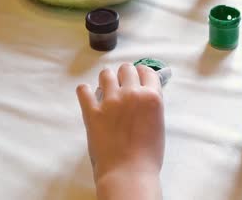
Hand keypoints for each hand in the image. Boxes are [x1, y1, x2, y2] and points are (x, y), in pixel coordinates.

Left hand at [76, 63, 164, 198]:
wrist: (128, 173)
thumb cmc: (148, 155)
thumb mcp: (158, 123)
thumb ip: (151, 104)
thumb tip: (143, 94)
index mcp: (151, 97)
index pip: (147, 71)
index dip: (142, 74)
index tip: (138, 78)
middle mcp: (131, 94)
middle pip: (126, 68)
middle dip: (125, 75)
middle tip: (123, 85)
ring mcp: (110, 101)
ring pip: (105, 74)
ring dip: (107, 80)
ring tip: (107, 90)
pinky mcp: (92, 111)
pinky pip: (83, 90)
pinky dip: (85, 92)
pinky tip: (88, 97)